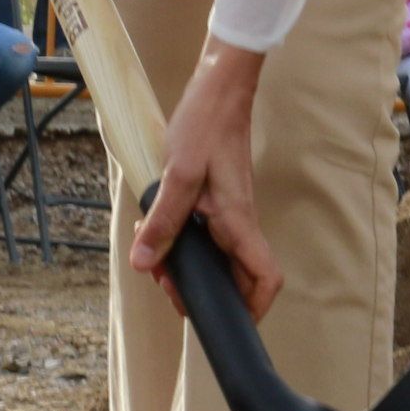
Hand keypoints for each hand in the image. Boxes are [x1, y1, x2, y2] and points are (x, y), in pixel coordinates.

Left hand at [132, 38, 280, 317]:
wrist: (219, 89)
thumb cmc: (206, 125)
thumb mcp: (177, 175)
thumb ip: (162, 221)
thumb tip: (145, 262)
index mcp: (238, 221)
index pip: (264, 278)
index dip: (254, 308)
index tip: (228, 322)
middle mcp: (239, 222)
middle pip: (237, 277)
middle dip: (206, 292)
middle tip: (167, 285)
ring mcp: (230, 212)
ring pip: (219, 257)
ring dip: (191, 266)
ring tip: (156, 259)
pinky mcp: (218, 201)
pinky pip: (207, 235)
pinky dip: (184, 241)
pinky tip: (157, 228)